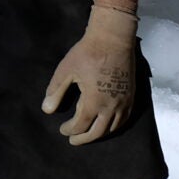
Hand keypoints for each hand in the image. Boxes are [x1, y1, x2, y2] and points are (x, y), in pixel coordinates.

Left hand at [40, 0, 138, 145]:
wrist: (113, 38)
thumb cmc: (87, 52)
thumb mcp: (66, 70)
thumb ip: (56, 91)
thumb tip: (46, 110)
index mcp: (94, 101)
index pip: (81, 125)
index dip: (70, 130)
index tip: (62, 130)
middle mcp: (111, 106)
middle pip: (98, 132)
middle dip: (84, 138)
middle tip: (73, 140)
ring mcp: (124, 102)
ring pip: (113, 128)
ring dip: (100, 134)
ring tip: (89, 134)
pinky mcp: (131, 96)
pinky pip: (125, 119)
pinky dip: (115, 126)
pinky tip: (108, 125)